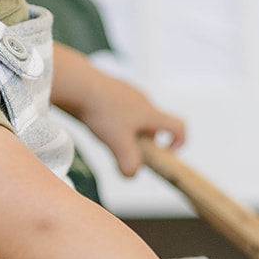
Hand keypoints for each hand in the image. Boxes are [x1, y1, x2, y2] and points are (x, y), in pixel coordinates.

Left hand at [70, 69, 186, 175]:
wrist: (79, 84)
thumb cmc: (102, 113)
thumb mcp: (118, 144)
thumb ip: (129, 163)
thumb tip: (131, 174)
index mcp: (151, 114)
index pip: (179, 126)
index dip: (179, 142)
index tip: (164, 152)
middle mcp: (144, 101)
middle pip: (154, 124)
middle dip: (145, 141)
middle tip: (126, 149)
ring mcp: (129, 92)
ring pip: (137, 115)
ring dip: (129, 129)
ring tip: (108, 134)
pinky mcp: (114, 88)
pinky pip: (122, 106)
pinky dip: (116, 117)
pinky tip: (98, 121)